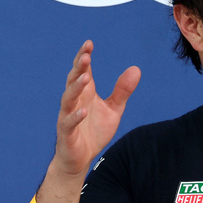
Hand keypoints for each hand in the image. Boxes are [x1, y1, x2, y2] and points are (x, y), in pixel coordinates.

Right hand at [54, 40, 139, 176]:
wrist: (81, 158)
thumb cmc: (94, 131)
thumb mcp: (114, 109)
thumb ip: (122, 91)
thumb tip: (136, 69)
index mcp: (85, 94)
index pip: (83, 72)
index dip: (84, 58)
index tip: (89, 44)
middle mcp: (75, 102)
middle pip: (73, 81)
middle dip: (78, 68)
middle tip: (85, 56)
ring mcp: (68, 116)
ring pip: (68, 99)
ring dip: (76, 88)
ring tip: (85, 78)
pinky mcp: (66, 133)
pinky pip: (68, 123)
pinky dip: (75, 116)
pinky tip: (84, 111)